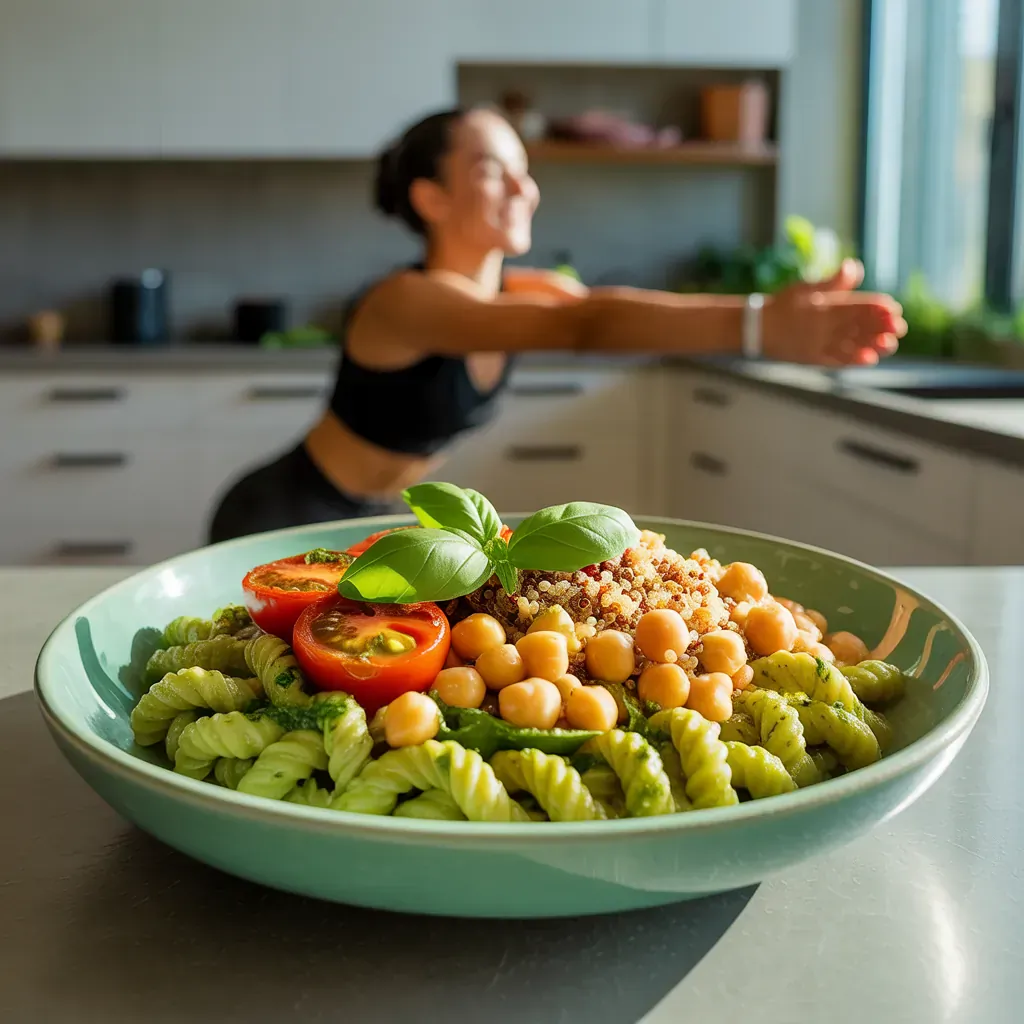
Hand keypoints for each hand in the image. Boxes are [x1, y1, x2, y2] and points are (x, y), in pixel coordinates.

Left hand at [762, 259, 905, 364]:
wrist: (761, 325)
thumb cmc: (785, 304)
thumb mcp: (808, 290)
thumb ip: (831, 283)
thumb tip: (852, 266)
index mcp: (841, 306)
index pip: (867, 307)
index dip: (881, 309)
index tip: (893, 310)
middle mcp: (841, 325)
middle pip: (869, 328)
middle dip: (884, 328)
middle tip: (896, 329)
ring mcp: (833, 342)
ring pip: (861, 344)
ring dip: (876, 345)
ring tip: (888, 344)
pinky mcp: (822, 357)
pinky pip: (842, 359)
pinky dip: (856, 359)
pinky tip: (869, 358)